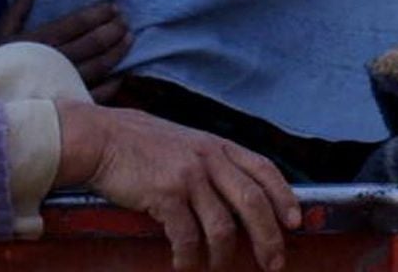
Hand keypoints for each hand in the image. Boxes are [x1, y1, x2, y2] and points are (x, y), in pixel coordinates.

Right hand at [56, 101, 299, 271]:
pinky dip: (189, 259)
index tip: (295, 222)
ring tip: (217, 268)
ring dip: (223, 256)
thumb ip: (212, 163)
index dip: (284, 197)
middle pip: (253, 203)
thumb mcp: (187, 144)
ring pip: (222, 227)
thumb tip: (235, 196)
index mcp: (219, 146)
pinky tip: (184, 266)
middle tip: (274, 263)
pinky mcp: (165, 195)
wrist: (102, 138)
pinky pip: (187, 238)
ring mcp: (189, 176)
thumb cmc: (142, 145)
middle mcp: (210, 158)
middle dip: (268, 238)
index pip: (264, 169)